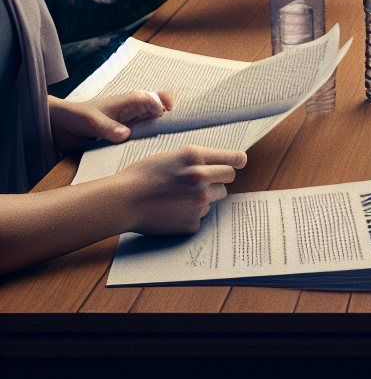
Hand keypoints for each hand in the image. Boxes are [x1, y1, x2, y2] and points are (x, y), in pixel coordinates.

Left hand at [48, 89, 173, 152]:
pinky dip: (151, 143)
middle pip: (162, 111)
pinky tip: (150, 154)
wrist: (60, 127)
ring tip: (165, 146)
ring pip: (157, 125)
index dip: (166, 104)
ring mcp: (134, 123)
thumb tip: (127, 135)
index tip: (167, 116)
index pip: (157, 98)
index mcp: (131, 100)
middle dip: (172, 120)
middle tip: (175, 134)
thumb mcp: (91, 121)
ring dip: (162, 134)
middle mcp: (136, 110)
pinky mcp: (128, 136)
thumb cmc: (76, 116)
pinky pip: (146, 138)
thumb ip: (108, 127)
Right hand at [119, 146, 246, 235]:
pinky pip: (201, 215)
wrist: (122, 201)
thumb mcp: (170, 156)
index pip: (232, 158)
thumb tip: (215, 163)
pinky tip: (173, 211)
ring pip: (216, 196)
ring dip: (206, 195)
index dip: (238, 161)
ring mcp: (198, 200)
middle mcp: (201, 176)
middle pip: (229, 177)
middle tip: (206, 181)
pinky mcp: (192, 221)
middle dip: (221, 178)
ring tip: (181, 196)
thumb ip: (194, 159)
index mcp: (195, 156)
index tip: (240, 163)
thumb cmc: (141, 176)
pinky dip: (191, 213)